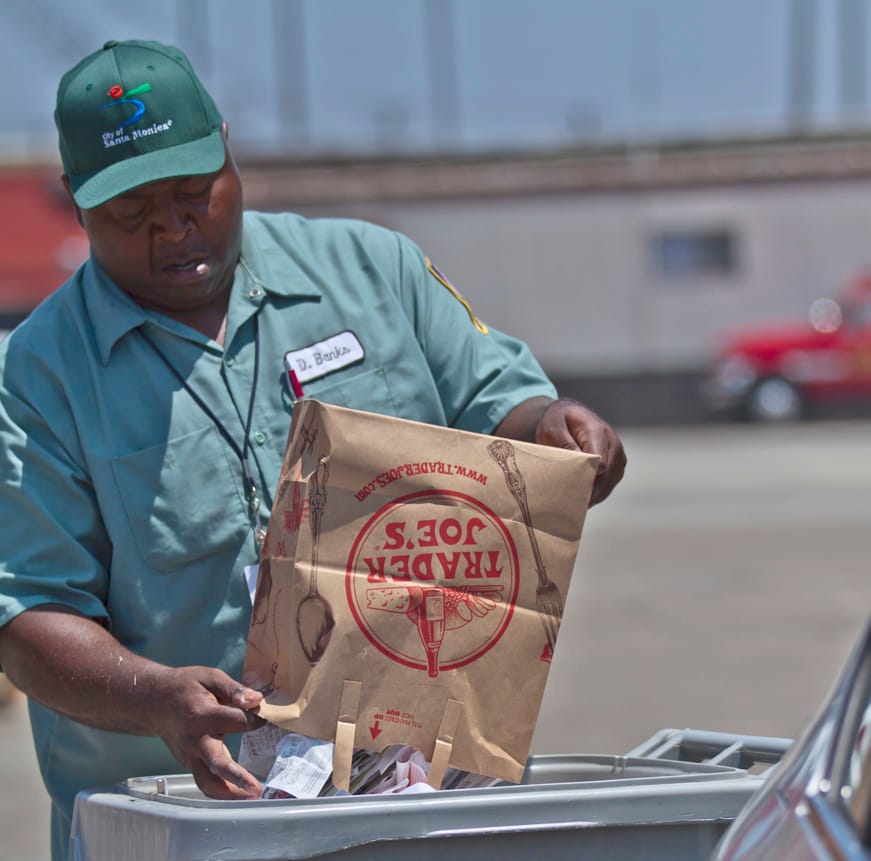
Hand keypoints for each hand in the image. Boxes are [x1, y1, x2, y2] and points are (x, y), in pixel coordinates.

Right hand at [152, 666, 264, 799]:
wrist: (153, 701)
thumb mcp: (210, 676)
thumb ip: (234, 689)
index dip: (256, 719)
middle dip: (238, 778)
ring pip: (206, 782)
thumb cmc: (185, 686)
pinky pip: (203, 780)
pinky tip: (237, 791)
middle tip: (257, 788)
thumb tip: (257, 700)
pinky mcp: (188, 763)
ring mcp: (189, 755)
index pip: (237, 722)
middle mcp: (195, 740)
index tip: (269, 716)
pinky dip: (220, 789)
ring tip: (251, 795)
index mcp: (203, 715)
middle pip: (217, 764)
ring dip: (229, 793)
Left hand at [533, 398, 625, 504]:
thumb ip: (564, 443)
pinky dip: (595, 495)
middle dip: (588, 490)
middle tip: (570, 503)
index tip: (573, 488)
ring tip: (573, 504)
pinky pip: (608, 486)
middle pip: (605, 476)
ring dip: (592, 495)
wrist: (570, 416)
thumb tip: (578, 462)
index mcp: (597, 431)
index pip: (599, 460)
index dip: (587, 477)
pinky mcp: (616, 467)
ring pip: (608, 484)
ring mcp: (617, 456)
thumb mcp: (552, 428)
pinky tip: (580, 500)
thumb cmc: (559, 422)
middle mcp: (613, 443)